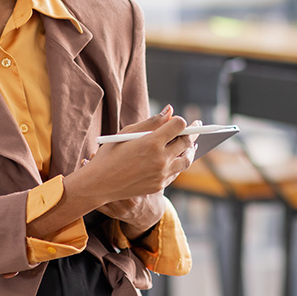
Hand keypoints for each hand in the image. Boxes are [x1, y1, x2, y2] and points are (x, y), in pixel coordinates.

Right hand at [72, 106, 198, 208]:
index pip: (179, 126)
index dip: (180, 121)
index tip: (178, 120)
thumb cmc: (110, 154)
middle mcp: (160, 159)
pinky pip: (176, 172)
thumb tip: (170, 110)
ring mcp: (161, 174)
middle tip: (196, 126)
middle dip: (192, 132)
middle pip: (186, 142)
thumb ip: (151, 122)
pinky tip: (178, 157)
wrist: (99, 183)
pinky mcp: (159, 185)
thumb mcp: (127, 133)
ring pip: (186, 160)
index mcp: (151, 142)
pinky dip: (179, 163)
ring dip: (190, 150)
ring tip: (191, 143)